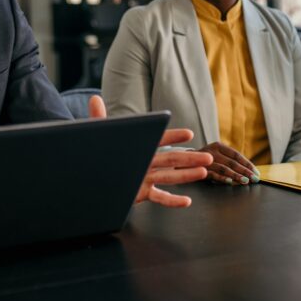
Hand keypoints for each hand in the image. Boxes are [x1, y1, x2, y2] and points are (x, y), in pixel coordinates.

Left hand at [88, 96, 211, 206]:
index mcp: (138, 146)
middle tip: (208, 157)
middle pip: (171, 159)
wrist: (93, 178)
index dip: (172, 136)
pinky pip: (160, 198)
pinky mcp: (141, 193)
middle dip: (189, 158)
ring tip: (204, 172)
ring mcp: (145, 178)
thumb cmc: (99, 155)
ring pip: (170, 176)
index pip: (158, 138)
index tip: (189, 133)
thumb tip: (94, 98)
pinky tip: (186, 201)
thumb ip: (99, 119)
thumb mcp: (99, 136)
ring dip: (187, 175)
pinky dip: (172, 201)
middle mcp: (145, 161)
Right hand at [198, 141, 258, 184]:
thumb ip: (229, 160)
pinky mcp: (199, 169)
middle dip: (245, 171)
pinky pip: (213, 175)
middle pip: (232, 162)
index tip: (256, 172)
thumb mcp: (216, 155)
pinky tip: (230, 183)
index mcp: (218, 146)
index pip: (236, 155)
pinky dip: (222, 179)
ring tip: (245, 181)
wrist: (183, 161)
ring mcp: (205, 160)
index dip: (247, 164)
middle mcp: (212, 151)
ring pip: (224, 168)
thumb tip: (250, 171)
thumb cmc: (205, 160)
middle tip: (255, 179)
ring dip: (236, 176)